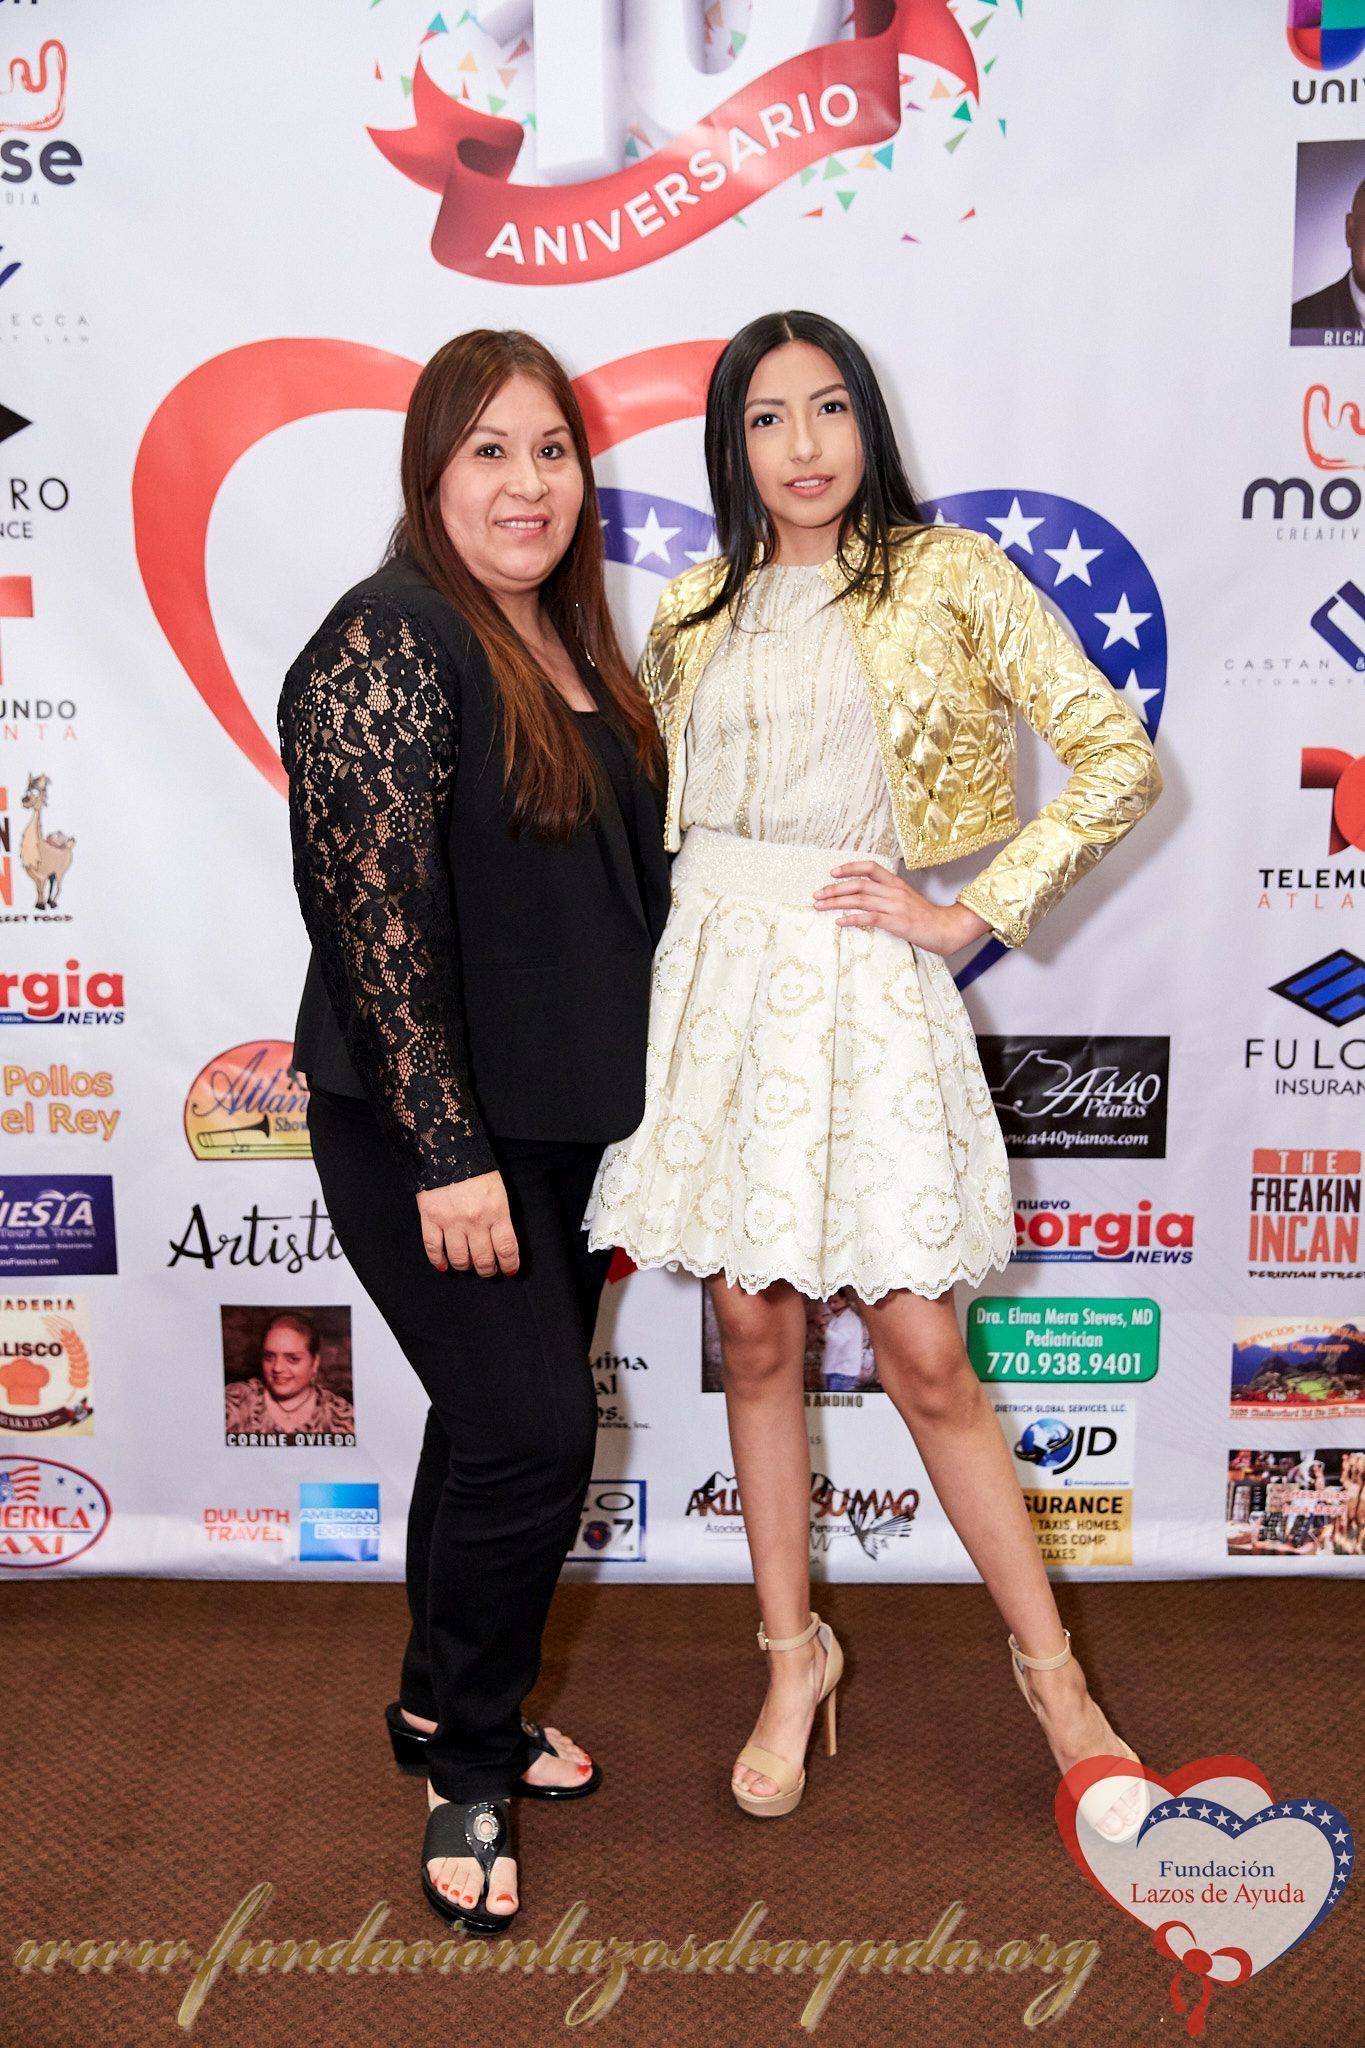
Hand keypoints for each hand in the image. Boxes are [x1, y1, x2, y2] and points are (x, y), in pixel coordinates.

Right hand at [416, 1171, 519, 1277]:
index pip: (506, 1249)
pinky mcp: (430, 1219)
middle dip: (488, 1270)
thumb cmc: (476, 1169)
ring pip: (459, 1259)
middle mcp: (474, 1220)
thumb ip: (500, 1216)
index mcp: (496, 1211)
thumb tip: (500, 1242)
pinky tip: (444, 1266)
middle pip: (483, 1259)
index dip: (509, 1264)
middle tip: (488, 1270)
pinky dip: (438, 1261)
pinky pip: (433, 1249)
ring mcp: (451, 1222)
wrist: (447, 1149)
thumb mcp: (498, 1190)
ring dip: (465, 1266)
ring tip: (468, 1265)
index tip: (509, 1270)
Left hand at [812, 861, 989, 956]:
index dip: (850, 868)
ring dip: (836, 902)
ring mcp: (895, 906)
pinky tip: (839, 922)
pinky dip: (852, 919)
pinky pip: (870, 917)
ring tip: (820, 906)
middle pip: (858, 885)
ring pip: (860, 899)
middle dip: (834, 889)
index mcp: (896, 883)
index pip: (870, 868)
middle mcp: (894, 892)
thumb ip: (888, 894)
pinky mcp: (896, 922)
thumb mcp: (907, 899)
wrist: (947, 929)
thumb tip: (864, 896)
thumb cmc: (925, 917)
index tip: (832, 873)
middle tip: (817, 894)